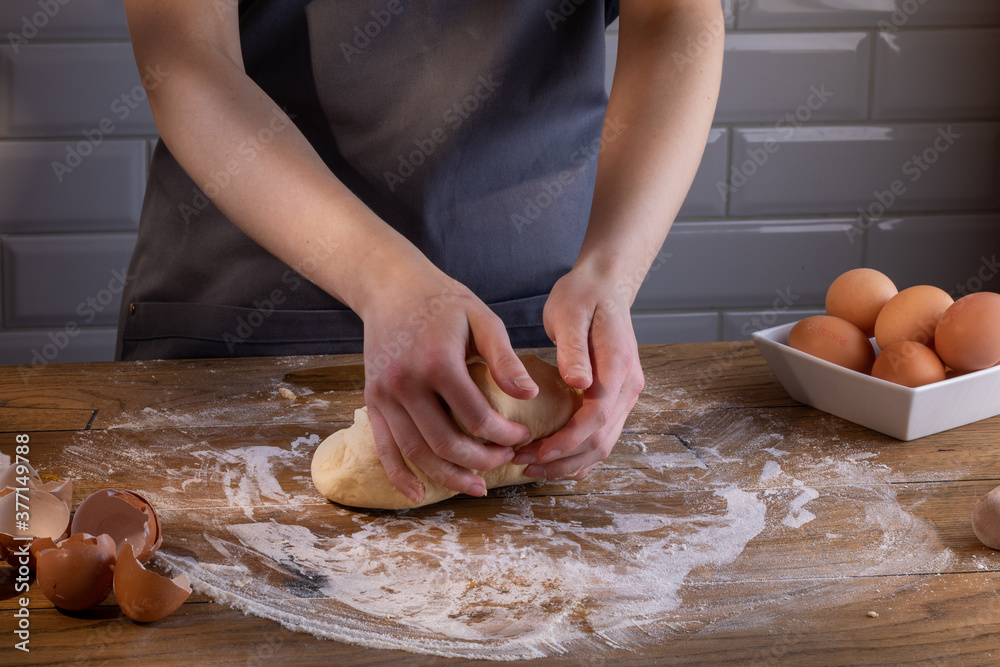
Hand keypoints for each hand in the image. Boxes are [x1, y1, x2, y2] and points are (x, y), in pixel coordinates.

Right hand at [360, 268, 538, 503]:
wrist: (391, 287)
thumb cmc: (444, 302)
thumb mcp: (482, 319)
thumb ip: (505, 359)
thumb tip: (530, 396)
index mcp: (438, 363)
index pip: (477, 417)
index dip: (505, 435)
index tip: (523, 436)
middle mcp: (406, 383)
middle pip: (446, 443)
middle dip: (481, 461)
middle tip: (506, 460)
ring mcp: (384, 396)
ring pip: (417, 453)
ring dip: (449, 477)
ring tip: (477, 486)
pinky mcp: (372, 401)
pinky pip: (384, 448)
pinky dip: (400, 476)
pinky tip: (418, 495)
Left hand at [512, 267, 644, 479]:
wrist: (603, 286)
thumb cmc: (582, 296)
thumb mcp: (571, 314)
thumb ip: (575, 350)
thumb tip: (579, 384)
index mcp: (619, 366)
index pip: (597, 416)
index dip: (568, 439)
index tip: (539, 450)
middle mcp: (628, 386)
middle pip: (602, 439)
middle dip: (563, 459)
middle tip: (524, 464)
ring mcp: (624, 395)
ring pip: (603, 444)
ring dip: (569, 462)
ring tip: (532, 467)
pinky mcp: (614, 398)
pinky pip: (602, 436)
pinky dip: (579, 454)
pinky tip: (554, 461)